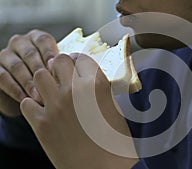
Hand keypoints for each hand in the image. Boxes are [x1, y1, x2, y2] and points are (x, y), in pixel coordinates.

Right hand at [0, 30, 57, 115]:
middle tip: (51, 86)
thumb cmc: (49, 80)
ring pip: (16, 66)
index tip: (57, 68)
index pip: (44, 40)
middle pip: (30, 54)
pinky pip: (3, 77)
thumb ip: (63, 68)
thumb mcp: (56, 71)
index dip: (50, 54)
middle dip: (41, 71)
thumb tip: (77, 73)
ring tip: (40, 96)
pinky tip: (26, 99)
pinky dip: (15, 89)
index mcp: (38, 39)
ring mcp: (6, 55)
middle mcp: (20, 43)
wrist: (27, 93)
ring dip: (29, 82)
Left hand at [20, 54, 137, 168]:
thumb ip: (98, 89)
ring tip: (53, 94)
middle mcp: (75, 90)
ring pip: (39, 76)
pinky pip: (27, 102)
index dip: (77, 62)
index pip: (80, 57)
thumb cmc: (114, 142)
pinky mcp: (42, 123)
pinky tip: (44, 112)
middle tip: (64, 79)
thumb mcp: (113, 108)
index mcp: (97, 85)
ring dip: (46, 82)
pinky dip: (33, 105)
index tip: (76, 69)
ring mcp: (56, 106)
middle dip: (60, 67)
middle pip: (58, 60)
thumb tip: (84, 80)